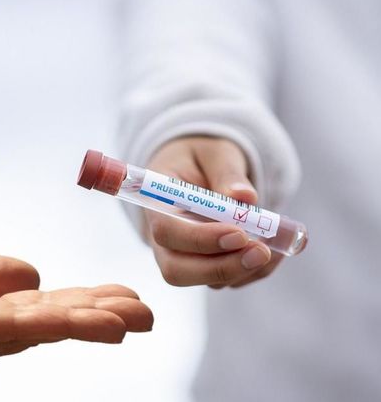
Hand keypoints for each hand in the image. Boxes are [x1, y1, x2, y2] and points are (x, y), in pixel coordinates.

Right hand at [145, 137, 282, 288]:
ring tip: (276, 242)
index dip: (200, 239)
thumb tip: (245, 198)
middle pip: (177, 270)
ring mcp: (184, 257)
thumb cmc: (201, 157)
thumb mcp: (214, 152)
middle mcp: (164, 238)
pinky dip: (257, 270)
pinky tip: (276, 248)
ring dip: (245, 269)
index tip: (239, 234)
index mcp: (156, 204)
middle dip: (222, 268)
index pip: (166, 231)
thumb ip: (227, 172)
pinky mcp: (208, 267)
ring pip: (208, 280)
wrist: (200, 167)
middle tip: (261, 252)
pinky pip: (232, 280)